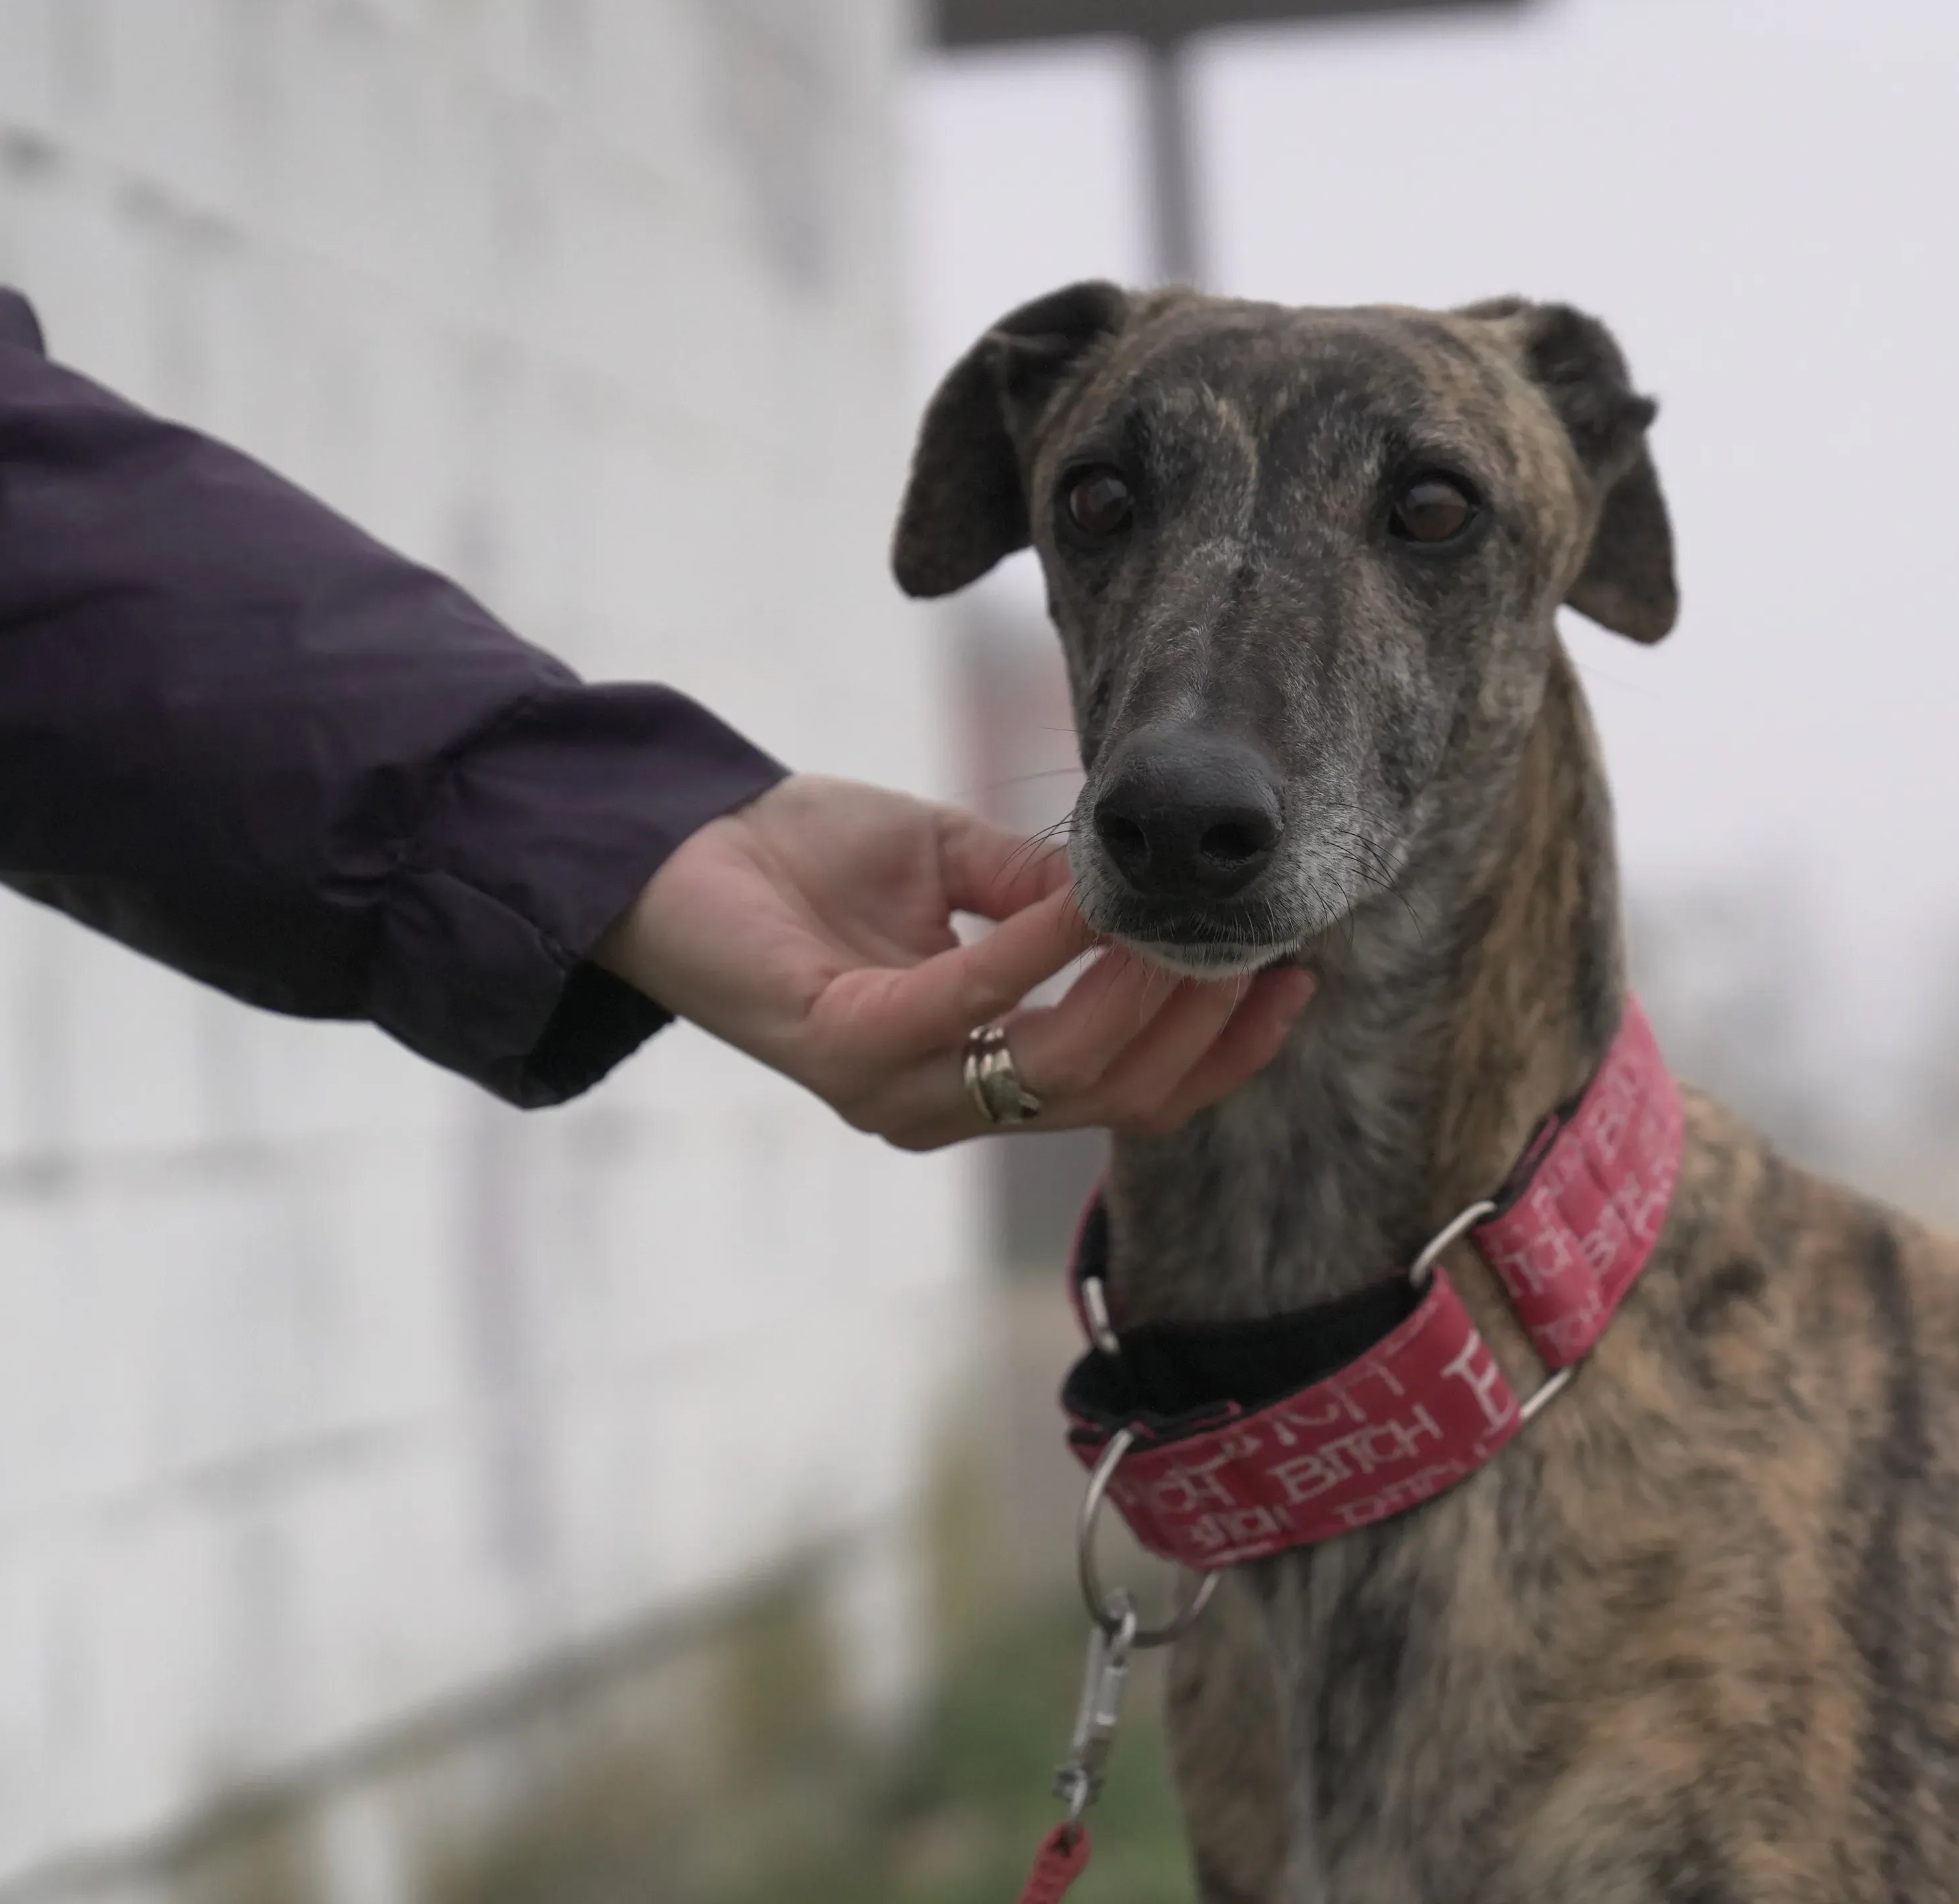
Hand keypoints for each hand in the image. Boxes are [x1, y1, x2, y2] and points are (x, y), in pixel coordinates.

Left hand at [593, 775, 1314, 1150]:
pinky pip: (981, 1002)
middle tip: (1257, 937)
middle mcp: (945, 1109)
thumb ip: (1044, 893)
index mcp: (980, 1078)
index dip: (1221, 1049)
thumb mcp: (954, 865)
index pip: (1133, 1096)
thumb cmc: (799, 859)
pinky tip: (1093, 894)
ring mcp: (898, 1094)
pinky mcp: (849, 1049)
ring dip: (1142, 989)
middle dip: (1203, 1019)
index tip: (1291, 974)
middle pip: (1119, 1096)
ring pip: (1066, 1069)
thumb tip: (1141, 884)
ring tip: (1188, 914)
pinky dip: (1049, 946)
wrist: (667, 849)